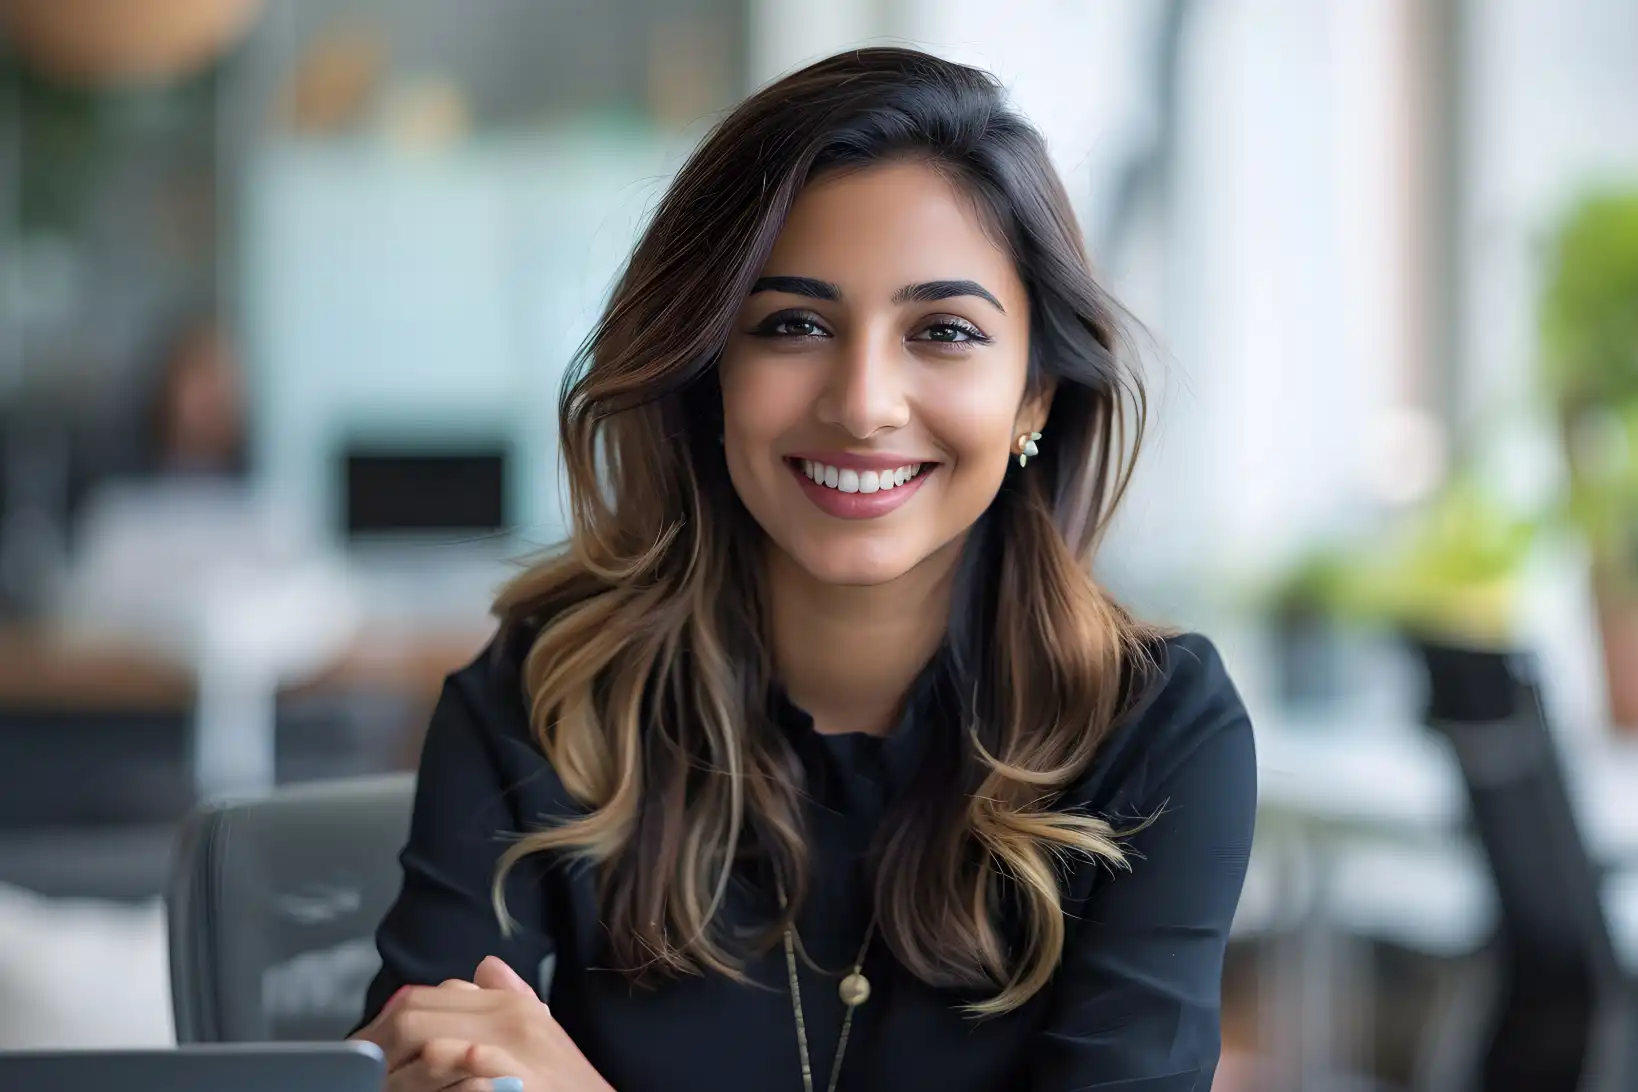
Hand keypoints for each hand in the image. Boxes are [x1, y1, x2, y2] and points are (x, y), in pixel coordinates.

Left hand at [352, 957, 613, 1091]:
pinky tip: (410, 1091)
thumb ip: (511, 999)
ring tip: (375, 1087)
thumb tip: (485, 965)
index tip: (367, 1052)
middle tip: (358, 1074)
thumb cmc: (568, 1088)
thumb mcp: (544, 1037)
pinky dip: (425, 1083)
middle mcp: (511, 1019)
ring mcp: (510, 1052)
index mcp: (511, 1006)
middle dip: (378, 1046)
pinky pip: (452, 1069)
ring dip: (394, 1073)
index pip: (431, 996)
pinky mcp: (510, 1084)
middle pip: (419, 1015)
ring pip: (427, 1044)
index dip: (388, 1023)